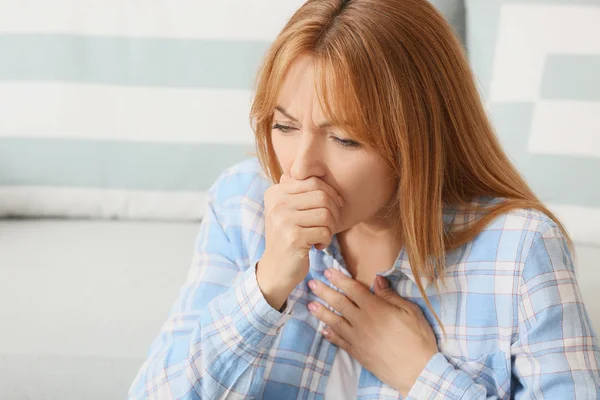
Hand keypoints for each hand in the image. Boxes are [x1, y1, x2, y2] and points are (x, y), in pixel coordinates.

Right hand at [257, 174, 344, 309]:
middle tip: (331, 225)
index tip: (337, 205)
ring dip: (331, 228)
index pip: (313, 181)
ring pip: (326, 214)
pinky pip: (325, 232)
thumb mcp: (288, 211)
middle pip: (322, 196)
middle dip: (334, 212)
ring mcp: (283, 220)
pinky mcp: (293, 237)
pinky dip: (326, 241)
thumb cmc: (288, 237)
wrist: (275, 270)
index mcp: (275, 193)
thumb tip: (317, 169)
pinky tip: (317, 246)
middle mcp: (276, 203)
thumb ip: (299, 191)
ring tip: (323, 236)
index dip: (331, 192)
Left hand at [307, 269, 437, 395]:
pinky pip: (340, 341)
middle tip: (311, 283)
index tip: (328, 272)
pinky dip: (330, 335)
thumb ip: (390, 295)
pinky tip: (323, 330)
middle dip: (324, 292)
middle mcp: (362, 322)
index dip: (339, 279)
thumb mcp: (410, 311)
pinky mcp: (358, 353)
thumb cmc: (418, 338)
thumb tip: (377, 279)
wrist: (417, 370)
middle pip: (339, 303)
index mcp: (375, 308)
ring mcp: (358, 338)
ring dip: (321, 312)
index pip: (353, 289)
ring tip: (310, 305)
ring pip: (335, 322)